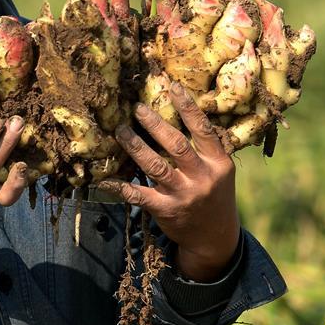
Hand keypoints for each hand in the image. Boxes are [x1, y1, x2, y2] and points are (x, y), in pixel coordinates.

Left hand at [99, 82, 239, 281]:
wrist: (214, 238)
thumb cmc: (214, 195)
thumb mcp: (220, 171)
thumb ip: (206, 148)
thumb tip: (181, 114)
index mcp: (218, 163)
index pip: (202, 129)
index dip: (187, 107)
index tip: (172, 86)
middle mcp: (202, 178)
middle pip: (176, 145)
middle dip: (155, 124)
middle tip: (138, 108)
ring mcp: (183, 195)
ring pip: (155, 166)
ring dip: (135, 147)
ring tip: (120, 131)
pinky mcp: (165, 210)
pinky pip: (138, 195)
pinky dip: (120, 186)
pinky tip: (104, 178)